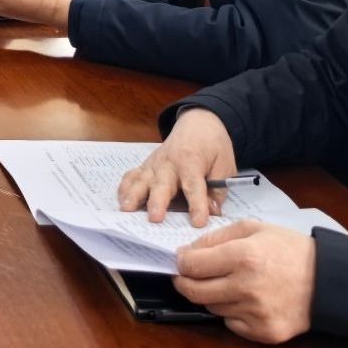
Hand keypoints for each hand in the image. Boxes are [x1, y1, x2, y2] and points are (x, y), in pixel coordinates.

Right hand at [118, 108, 238, 224]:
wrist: (197, 125)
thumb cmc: (213, 146)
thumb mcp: (225, 164)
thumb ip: (218, 188)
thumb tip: (213, 211)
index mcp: (191, 161)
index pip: (193, 185)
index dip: (196, 204)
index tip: (198, 222)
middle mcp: (168, 163)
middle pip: (161, 184)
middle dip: (157, 201)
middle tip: (155, 218)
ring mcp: (153, 164)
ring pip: (141, 180)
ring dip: (133, 195)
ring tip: (127, 209)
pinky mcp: (145, 167)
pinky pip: (132, 177)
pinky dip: (125, 188)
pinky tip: (122, 201)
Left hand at [174, 221, 316, 343]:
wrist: (330, 281)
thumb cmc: (291, 250)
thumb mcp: (254, 228)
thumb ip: (216, 237)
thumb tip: (186, 252)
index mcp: (242, 257)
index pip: (190, 266)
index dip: (181, 262)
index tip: (182, 259)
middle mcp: (246, 287)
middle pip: (193, 291)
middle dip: (185, 282)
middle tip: (188, 276)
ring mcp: (255, 313)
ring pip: (212, 307)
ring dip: (213, 296)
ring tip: (230, 284)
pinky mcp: (264, 332)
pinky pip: (231, 324)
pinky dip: (232, 313)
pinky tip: (247, 300)